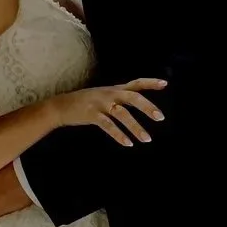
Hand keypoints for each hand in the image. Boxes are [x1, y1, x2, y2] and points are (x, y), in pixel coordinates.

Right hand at [47, 77, 167, 145]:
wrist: (61, 105)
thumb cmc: (88, 102)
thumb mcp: (106, 95)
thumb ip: (122, 96)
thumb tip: (142, 103)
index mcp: (115, 89)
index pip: (136, 83)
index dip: (150, 83)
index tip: (165, 83)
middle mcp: (110, 94)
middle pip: (132, 97)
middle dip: (147, 107)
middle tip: (161, 118)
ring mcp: (100, 103)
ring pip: (122, 114)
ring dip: (135, 127)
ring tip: (146, 139)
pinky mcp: (91, 114)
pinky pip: (107, 125)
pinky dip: (118, 134)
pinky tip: (127, 143)